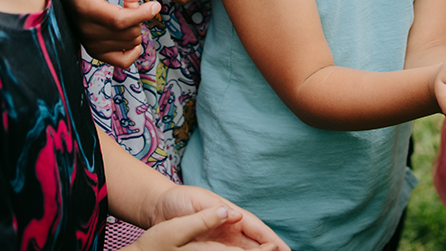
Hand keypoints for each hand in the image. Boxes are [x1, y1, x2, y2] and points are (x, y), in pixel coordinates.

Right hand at [52, 0, 160, 67]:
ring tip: (123, 11)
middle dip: (138, 15)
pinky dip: (134, 49)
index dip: (141, 14)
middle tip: (128, 0)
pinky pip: (124, 61)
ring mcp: (90, 45)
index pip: (119, 20)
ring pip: (130, 43)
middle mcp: (86, 31)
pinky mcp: (95, 53)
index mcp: (86, 8)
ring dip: (135, 27)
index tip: (155, 5)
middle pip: (128, 32)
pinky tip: (130, 33)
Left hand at [141, 186, 287, 250]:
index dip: (273, 240)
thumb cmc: (180, 200)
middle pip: (256, 245)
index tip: (287, 249)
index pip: (257, 229)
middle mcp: (230, 231)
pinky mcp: (210, 250)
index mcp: (231, 216)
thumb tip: (237, 215)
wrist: (159, 208)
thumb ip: (216, 210)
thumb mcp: (199, 200)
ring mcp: (221, 242)